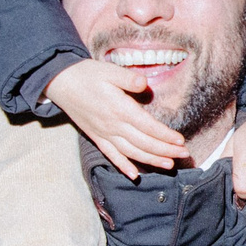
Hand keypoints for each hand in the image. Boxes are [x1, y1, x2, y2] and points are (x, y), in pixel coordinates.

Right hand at [45, 59, 187, 179]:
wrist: (61, 82)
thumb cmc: (87, 74)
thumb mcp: (110, 70)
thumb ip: (129, 78)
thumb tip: (144, 84)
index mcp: (119, 109)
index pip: (148, 127)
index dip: (165, 136)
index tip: (180, 141)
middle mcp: (113, 125)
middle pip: (144, 143)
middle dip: (165, 150)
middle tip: (184, 155)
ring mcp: (104, 133)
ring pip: (131, 152)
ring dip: (151, 160)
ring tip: (168, 166)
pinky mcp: (96, 137)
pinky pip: (111, 155)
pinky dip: (123, 166)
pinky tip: (134, 175)